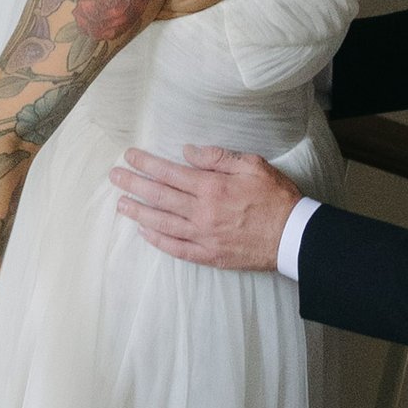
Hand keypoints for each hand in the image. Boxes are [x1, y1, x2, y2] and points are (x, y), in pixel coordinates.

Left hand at [111, 144, 301, 270]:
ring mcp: (203, 236)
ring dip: (138, 212)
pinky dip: (158, 240)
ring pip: (162, 223)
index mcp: (212, 187)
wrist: (293, 236)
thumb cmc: (276, 197)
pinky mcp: (209, 255)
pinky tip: (144, 232)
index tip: (129, 156)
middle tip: (114, 177)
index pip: (169, 172)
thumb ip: (218, 158)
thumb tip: (188, 151)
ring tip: (121, 204)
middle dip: (133, 184)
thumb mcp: (253, 165)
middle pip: (159, 196)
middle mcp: (202, 212)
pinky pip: (176, 248)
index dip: (146, 163)